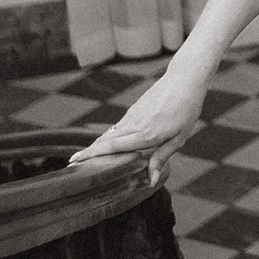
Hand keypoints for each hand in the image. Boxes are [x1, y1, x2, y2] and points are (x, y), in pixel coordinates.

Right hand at [68, 60, 208, 173]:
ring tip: (84, 158)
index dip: (93, 155)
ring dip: (96, 145)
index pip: (113, 147)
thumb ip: (162, 157)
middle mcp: (135, 124)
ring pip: (110, 134)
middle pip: (105, 141)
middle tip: (71, 164)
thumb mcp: (180, 137)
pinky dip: (108, 137)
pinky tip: (104, 145)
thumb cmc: (187, 109)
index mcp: (146, 134)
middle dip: (88, 153)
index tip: (76, 161)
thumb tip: (151, 179)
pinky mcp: (134, 109)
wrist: (185, 78)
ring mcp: (132, 115)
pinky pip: (117, 127)